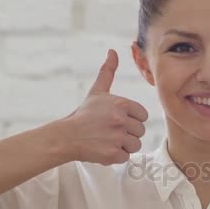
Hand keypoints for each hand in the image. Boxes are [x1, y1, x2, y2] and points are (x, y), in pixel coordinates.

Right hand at [64, 49, 148, 164]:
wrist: (66, 136)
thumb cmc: (84, 114)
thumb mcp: (97, 91)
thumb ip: (108, 71)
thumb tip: (113, 51)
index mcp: (121, 104)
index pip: (143, 116)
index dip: (132, 119)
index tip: (118, 120)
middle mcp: (120, 120)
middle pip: (140, 131)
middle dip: (128, 133)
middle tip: (110, 131)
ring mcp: (116, 137)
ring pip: (135, 145)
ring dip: (124, 145)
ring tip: (108, 140)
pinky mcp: (112, 153)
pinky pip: (125, 157)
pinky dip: (116, 156)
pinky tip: (104, 148)